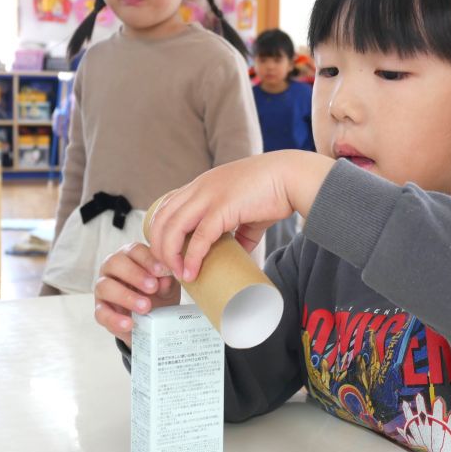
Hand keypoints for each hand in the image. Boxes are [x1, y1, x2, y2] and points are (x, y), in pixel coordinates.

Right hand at [94, 241, 179, 346]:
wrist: (152, 319)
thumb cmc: (159, 293)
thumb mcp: (168, 286)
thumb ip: (167, 281)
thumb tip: (165, 279)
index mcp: (130, 256)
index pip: (134, 250)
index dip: (147, 260)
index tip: (161, 271)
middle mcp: (112, 268)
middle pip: (115, 263)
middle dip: (134, 274)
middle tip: (152, 287)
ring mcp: (103, 288)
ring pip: (105, 286)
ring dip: (126, 296)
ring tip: (146, 307)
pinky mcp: (101, 309)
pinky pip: (101, 313)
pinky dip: (115, 319)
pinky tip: (129, 323)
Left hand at [147, 150, 333, 282]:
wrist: (292, 177)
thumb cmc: (274, 191)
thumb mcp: (248, 213)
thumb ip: (240, 232)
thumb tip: (239, 254)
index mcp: (202, 185)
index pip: (165, 208)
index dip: (160, 233)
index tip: (167, 255)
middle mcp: (199, 187)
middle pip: (161, 219)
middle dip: (158, 248)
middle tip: (168, 269)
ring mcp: (209, 196)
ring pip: (172, 228)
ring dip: (169, 255)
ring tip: (178, 274)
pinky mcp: (223, 207)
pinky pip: (199, 237)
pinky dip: (191, 257)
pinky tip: (191, 272)